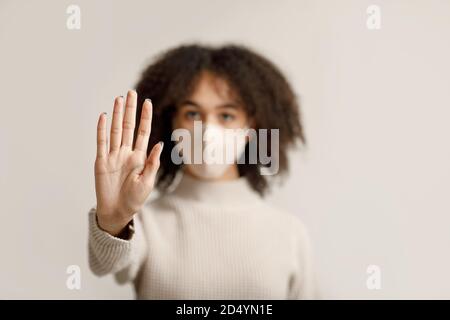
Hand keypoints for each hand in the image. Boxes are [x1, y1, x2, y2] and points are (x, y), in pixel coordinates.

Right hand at [94, 90, 162, 235]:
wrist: (117, 212)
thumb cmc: (135, 199)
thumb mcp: (147, 182)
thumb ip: (152, 163)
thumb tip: (160, 144)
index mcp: (139, 157)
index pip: (143, 132)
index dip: (145, 117)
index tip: (147, 102)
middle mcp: (126, 153)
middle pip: (128, 126)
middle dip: (130, 110)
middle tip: (131, 92)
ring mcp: (113, 156)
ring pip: (115, 131)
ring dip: (116, 115)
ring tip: (118, 99)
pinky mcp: (101, 162)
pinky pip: (101, 143)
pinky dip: (102, 129)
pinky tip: (103, 116)